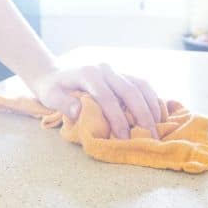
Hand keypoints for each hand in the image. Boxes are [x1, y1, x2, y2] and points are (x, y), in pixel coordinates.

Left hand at [27, 64, 161, 139]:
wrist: (55, 75)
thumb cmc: (52, 89)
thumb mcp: (50, 96)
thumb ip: (62, 104)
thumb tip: (78, 110)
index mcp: (88, 74)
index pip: (107, 97)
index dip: (117, 118)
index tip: (123, 138)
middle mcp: (105, 70)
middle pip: (130, 90)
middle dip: (142, 115)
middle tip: (150, 137)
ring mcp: (116, 71)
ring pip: (141, 85)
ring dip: (152, 107)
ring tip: (158, 128)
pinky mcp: (123, 75)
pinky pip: (142, 86)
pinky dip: (152, 100)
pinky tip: (157, 116)